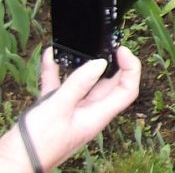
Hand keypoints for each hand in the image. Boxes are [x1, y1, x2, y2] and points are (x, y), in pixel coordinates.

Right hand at [0, 46, 140, 171]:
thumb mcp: (58, 108)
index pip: (127, 90)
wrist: (9, 164)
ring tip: (83, 46)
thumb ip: (78, 84)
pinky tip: (50, 56)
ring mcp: (72, 111)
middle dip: (111, 63)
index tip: (121, 50)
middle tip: (107, 45)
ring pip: (85, 84)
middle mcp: (88, 113)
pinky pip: (60, 86)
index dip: (131, 69)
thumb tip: (100, 63)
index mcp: (97, 115)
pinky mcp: (54, 110)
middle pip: (109, 85)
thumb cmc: (35, 145)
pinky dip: (57, 71)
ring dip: (83, 65)